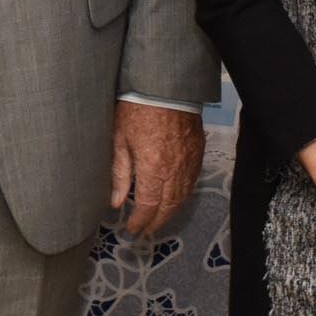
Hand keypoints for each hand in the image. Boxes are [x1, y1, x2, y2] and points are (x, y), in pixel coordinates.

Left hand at [107, 101, 203, 236]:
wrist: (165, 85)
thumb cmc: (137, 108)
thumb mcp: (119, 140)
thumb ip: (120, 174)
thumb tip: (117, 202)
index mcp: (153, 168)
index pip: (148, 207)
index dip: (140, 222)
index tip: (132, 229)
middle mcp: (175, 170)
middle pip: (168, 207)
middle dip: (156, 222)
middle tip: (145, 231)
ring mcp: (189, 162)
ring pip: (183, 197)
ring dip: (170, 213)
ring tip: (158, 220)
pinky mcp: (198, 152)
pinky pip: (192, 182)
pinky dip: (183, 196)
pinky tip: (174, 199)